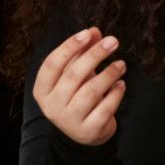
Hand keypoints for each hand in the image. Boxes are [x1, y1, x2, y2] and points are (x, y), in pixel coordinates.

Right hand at [33, 28, 126, 146]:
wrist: (84, 133)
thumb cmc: (77, 96)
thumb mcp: (76, 75)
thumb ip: (82, 53)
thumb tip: (94, 31)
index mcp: (42, 89)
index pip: (51, 64)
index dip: (69, 47)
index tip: (88, 33)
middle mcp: (52, 106)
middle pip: (73, 75)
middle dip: (95, 55)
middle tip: (113, 41)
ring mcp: (69, 120)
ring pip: (90, 92)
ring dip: (108, 74)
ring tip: (121, 64)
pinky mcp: (89, 130)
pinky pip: (105, 108)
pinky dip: (115, 94)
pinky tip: (121, 84)